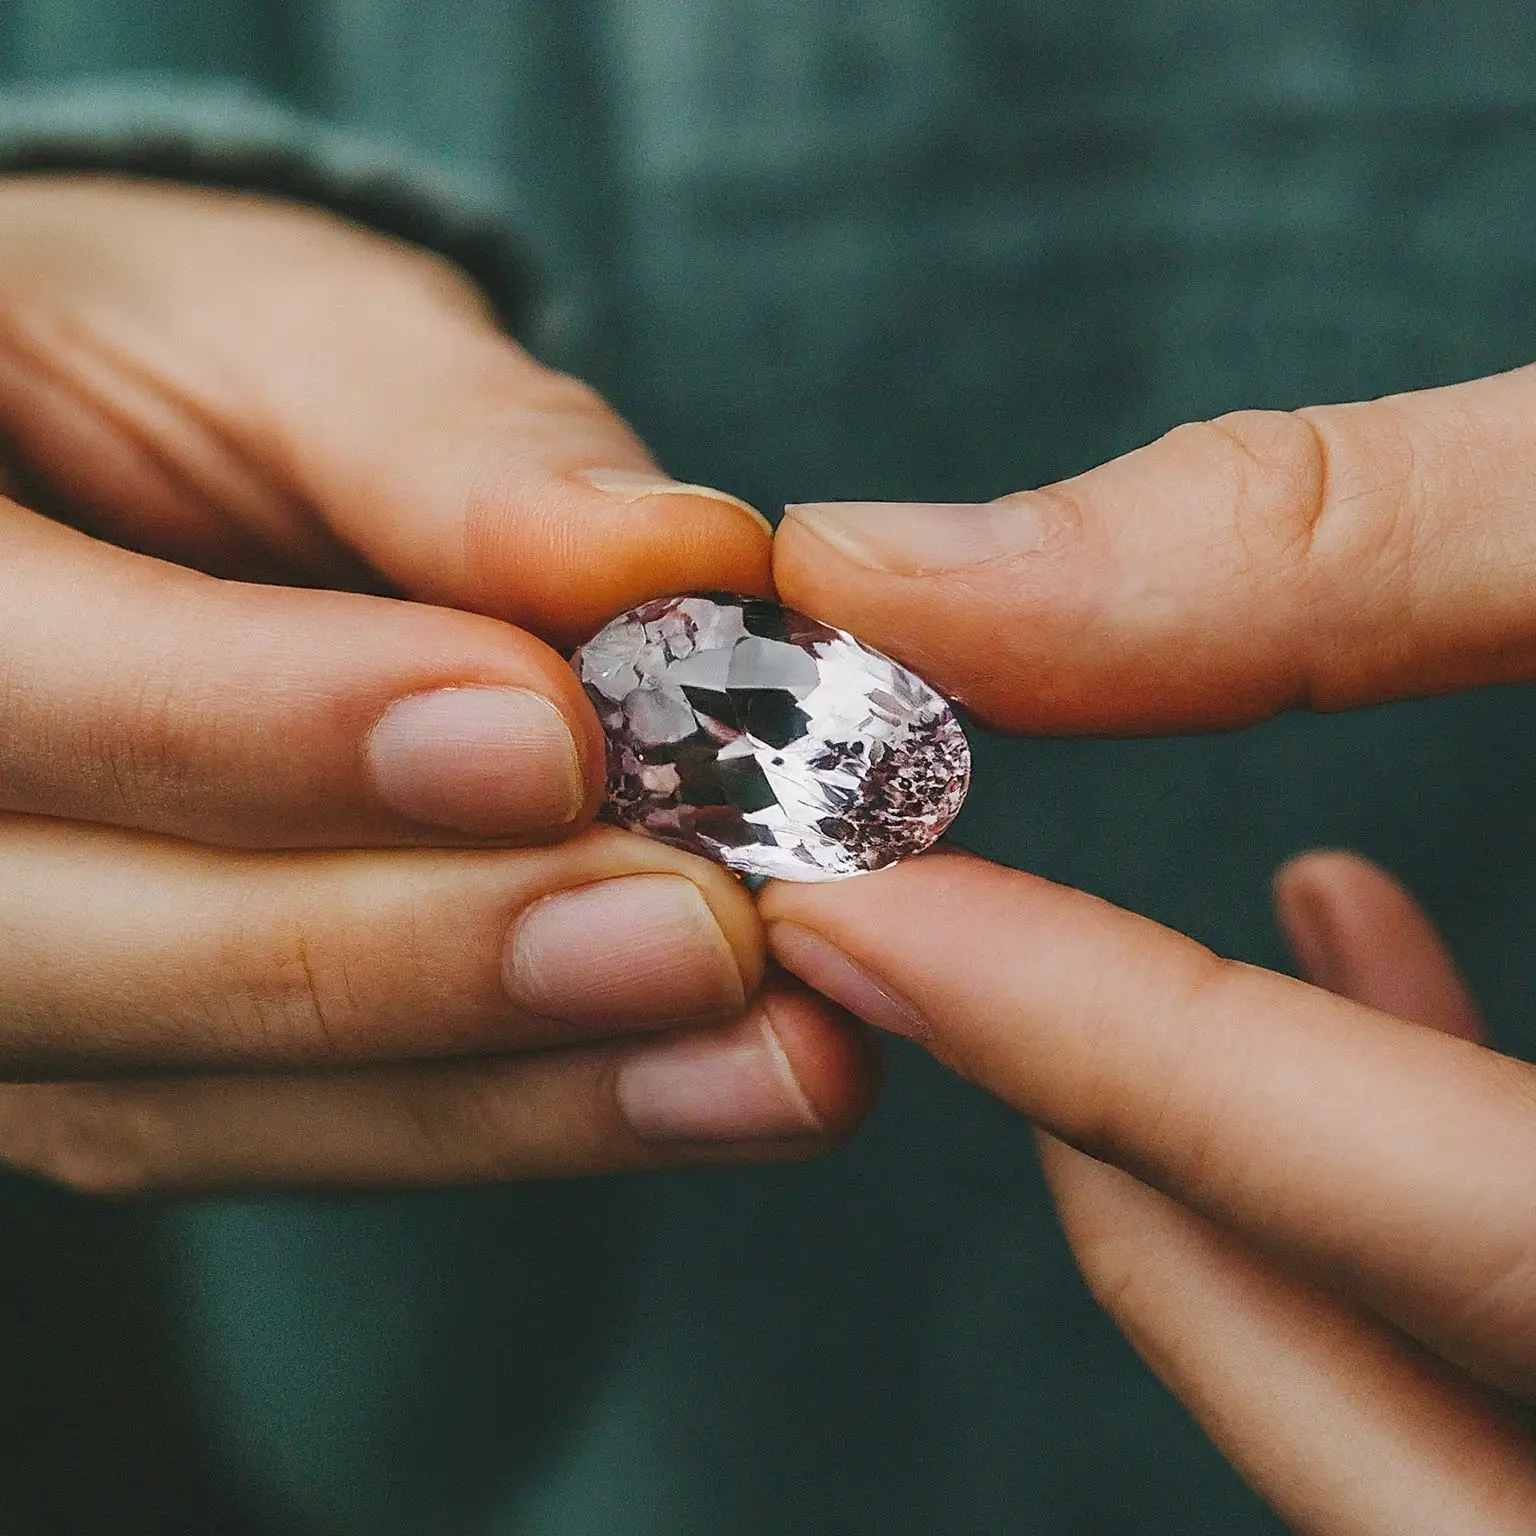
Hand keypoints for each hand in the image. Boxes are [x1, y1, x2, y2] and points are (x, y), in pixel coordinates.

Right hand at [0, 176, 870, 1189]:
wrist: (96, 471)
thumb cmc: (165, 355)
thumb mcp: (282, 327)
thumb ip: (444, 439)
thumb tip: (662, 565)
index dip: (258, 726)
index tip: (546, 737)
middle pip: (62, 952)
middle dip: (401, 958)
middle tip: (697, 936)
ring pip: (176, 1095)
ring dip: (493, 1094)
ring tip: (761, 1057)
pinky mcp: (108, 1054)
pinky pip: (272, 1128)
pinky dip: (492, 1118)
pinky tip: (697, 1087)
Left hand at [766, 370, 1535, 1529]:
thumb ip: (1359, 537)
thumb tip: (910, 564)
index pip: (1455, 1221)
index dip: (1130, 1058)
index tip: (867, 915)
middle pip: (1419, 1422)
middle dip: (1153, 1187)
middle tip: (919, 967)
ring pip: (1446, 1428)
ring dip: (1263, 1200)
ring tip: (1105, 973)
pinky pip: (1525, 1328)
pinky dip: (1407, 1165)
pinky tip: (1353, 935)